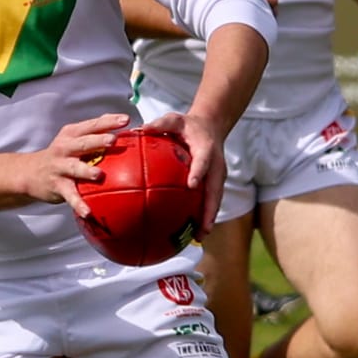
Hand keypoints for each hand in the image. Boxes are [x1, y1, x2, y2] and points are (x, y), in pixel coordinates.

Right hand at [30, 113, 129, 216]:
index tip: (125, 120)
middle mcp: (65, 148)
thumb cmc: (61, 155)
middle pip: (83, 143)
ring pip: (74, 168)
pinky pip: (70, 195)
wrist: (29, 173)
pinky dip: (78, 204)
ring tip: (99, 174)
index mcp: (72, 134)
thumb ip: (94, 134)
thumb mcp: (73, 139)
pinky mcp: (57, 186)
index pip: (92, 125)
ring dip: (86, 170)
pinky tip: (88, 212)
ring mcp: (60, 167)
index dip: (108, 121)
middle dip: (98, 141)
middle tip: (113, 140)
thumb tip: (125, 126)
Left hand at [139, 109, 226, 237]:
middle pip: (215, 190)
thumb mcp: (174, 119)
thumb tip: (140, 130)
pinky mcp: (214, 183)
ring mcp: (217, 176)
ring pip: (215, 200)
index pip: (203, 161)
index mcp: (206, 149)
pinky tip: (192, 231)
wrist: (211, 126)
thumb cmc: (188, 125)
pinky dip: (203, 216)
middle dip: (210, 210)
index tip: (191, 185)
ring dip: (209, 219)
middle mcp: (216, 165)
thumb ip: (160, 124)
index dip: (198, 172)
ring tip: (199, 237)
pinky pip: (210, 201)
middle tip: (202, 228)